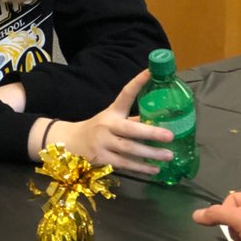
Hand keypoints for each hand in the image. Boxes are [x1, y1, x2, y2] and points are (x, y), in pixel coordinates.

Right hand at [51, 71, 172, 174]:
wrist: (71, 142)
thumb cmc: (98, 129)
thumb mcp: (112, 120)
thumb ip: (133, 121)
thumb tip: (161, 120)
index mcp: (112, 112)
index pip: (125, 94)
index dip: (137, 83)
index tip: (151, 71)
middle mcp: (107, 125)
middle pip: (130, 129)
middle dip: (150, 133)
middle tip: (170, 135)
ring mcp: (103, 142)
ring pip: (129, 149)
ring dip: (150, 154)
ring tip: (168, 156)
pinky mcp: (101, 158)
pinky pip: (124, 163)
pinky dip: (140, 167)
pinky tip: (154, 169)